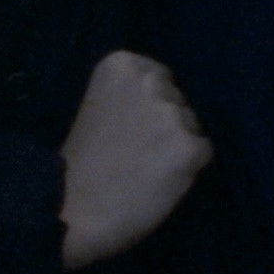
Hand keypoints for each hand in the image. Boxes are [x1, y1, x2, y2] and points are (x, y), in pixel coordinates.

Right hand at [59, 51, 212, 269]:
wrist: (69, 209)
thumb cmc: (79, 163)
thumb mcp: (98, 106)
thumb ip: (130, 97)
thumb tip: (165, 105)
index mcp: (122, 64)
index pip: (160, 77)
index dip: (149, 106)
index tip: (129, 128)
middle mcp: (150, 81)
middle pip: (177, 99)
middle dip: (165, 122)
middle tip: (137, 152)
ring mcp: (171, 113)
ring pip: (192, 126)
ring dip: (178, 145)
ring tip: (146, 169)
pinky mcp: (188, 147)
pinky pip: (203, 152)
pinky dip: (189, 169)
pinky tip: (160, 181)